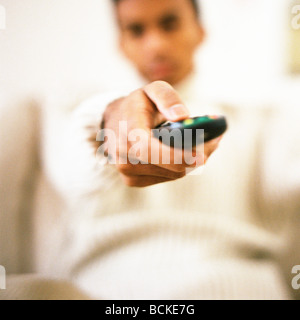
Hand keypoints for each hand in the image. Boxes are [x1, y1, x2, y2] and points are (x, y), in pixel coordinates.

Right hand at [99, 81, 221, 186]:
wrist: (115, 122)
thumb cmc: (137, 105)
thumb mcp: (151, 90)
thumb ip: (167, 98)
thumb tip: (182, 116)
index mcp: (128, 132)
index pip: (150, 150)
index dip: (176, 155)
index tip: (202, 154)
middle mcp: (124, 157)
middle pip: (170, 167)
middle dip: (197, 156)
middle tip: (214, 141)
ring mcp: (127, 172)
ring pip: (173, 174)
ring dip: (193, 161)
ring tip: (204, 143)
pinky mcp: (133, 181)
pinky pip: (168, 178)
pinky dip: (183, 167)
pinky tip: (187, 153)